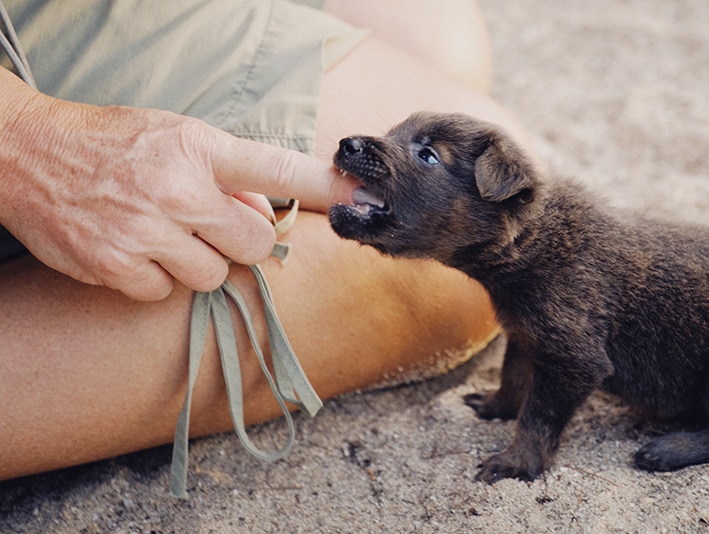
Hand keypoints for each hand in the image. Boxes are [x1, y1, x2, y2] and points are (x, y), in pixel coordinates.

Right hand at [0, 71, 351, 299]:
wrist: (26, 154)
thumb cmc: (116, 144)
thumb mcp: (178, 137)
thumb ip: (230, 175)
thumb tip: (267, 214)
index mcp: (198, 149)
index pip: (277, 170)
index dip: (325, 187)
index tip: (363, 198)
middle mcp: (177, 190)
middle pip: (254, 243)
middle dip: (240, 239)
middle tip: (207, 222)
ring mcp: (145, 231)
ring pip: (213, 275)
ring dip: (198, 261)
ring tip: (164, 233)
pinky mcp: (115, 266)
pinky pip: (166, 293)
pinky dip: (156, 279)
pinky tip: (134, 250)